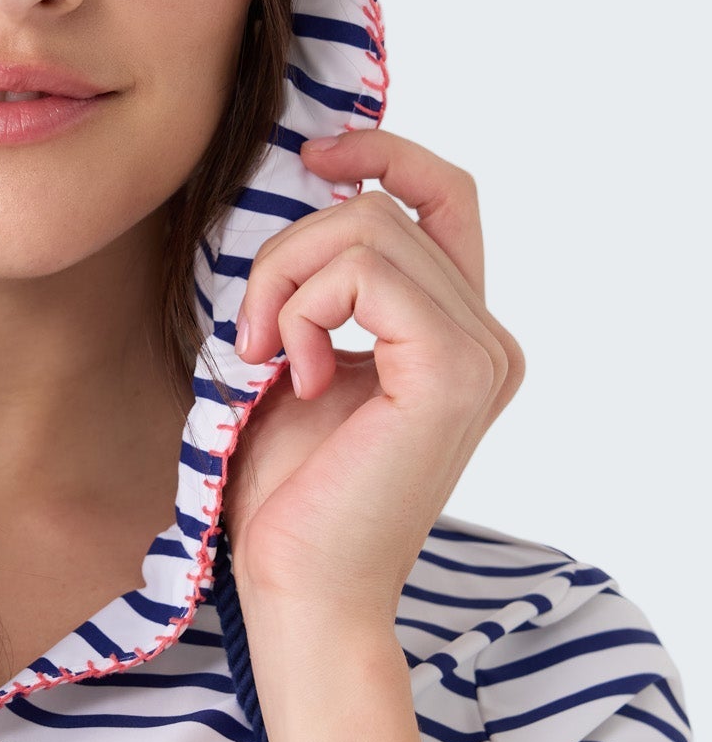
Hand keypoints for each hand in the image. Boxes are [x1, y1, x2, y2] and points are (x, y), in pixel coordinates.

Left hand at [220, 128, 524, 658]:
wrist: (299, 587)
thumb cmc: (291, 491)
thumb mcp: (303, 356)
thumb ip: (327, 285)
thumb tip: (317, 189)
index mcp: (458, 333)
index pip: (445, 197)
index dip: (385, 154)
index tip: (315, 156)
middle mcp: (488, 338)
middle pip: (381, 208)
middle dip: (289, 253)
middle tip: (252, 336)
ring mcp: (481, 352)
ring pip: (366, 227)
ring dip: (283, 282)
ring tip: (267, 358)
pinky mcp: (452, 367)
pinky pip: (362, 272)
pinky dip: (301, 310)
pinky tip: (295, 377)